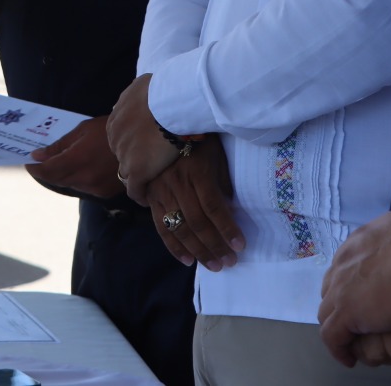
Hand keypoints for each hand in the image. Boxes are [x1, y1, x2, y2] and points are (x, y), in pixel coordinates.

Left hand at [26, 115, 123, 198]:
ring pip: (69, 184)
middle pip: (56, 179)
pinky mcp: (105, 193)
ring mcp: (96, 188)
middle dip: (46, 171)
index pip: (47, 170)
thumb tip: (38, 155)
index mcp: (77, 160)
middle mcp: (85, 178)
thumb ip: (59, 146)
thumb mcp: (82, 131)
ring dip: (61, 175)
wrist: (141, 140)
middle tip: (40, 162)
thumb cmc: (109, 130)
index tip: (28, 162)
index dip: (35, 168)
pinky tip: (78, 167)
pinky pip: (83, 187)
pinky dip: (76, 178)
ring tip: (59, 162)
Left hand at [107, 74, 181, 202]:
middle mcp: (115, 138)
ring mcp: (124, 156)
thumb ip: (137, 95)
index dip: (134, 144)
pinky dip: (141, 195)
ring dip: (138, 178)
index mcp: (115, 120)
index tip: (146, 148)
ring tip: (150, 185)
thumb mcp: (142, 86)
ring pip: (127, 173)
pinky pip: (134, 190)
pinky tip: (148, 198)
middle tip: (152, 165)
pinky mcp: (137, 172)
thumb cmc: (163, 89)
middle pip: (123, 154)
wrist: (171, 102)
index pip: (121, 138)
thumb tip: (141, 91)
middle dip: (134, 159)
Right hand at [139, 136, 243, 269]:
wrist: (162, 125)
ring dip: (198, 250)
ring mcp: (162, 191)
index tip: (240, 245)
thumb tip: (229, 209)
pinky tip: (187, 259)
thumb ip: (222, 183)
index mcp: (197, 173)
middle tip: (229, 262)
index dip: (227, 228)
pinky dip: (174, 245)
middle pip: (197, 222)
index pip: (214, 207)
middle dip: (215, 246)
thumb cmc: (197, 142)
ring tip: (213, 266)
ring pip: (179, 227)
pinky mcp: (151, 196)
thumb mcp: (216, 156)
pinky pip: (161, 225)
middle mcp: (178, 184)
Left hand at [318, 202, 390, 366]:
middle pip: (330, 288)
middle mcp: (343, 263)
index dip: (351, 281)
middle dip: (341, 303)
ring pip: (328, 313)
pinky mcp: (346, 314)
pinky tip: (348, 357)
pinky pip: (332, 336)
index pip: (344, 266)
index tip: (363, 293)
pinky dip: (338, 348)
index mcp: (357, 241)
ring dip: (339, 328)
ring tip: (352, 342)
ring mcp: (341, 289)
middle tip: (358, 319)